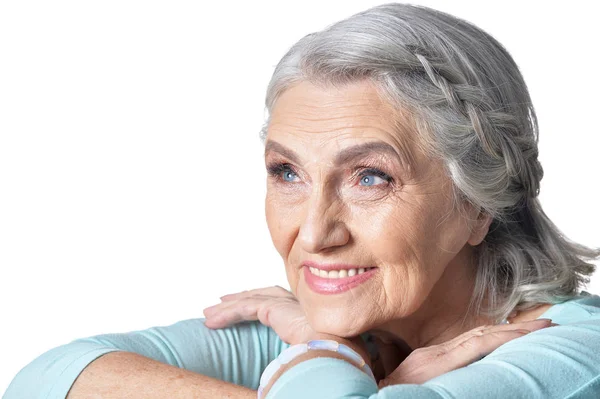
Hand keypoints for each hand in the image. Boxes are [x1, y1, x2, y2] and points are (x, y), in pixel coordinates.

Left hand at [202, 285, 315, 344]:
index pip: (270, 298)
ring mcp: (280, 301)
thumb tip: (287, 354)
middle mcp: (288, 299)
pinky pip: (242, 309)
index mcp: (298, 306)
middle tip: (219, 302)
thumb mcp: (305, 341)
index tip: (237, 301)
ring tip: (208, 314)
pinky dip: (225, 315)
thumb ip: (294, 340)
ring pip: (246, 302)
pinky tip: (212, 322)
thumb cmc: (322, 346)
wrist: (329, 343)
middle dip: (236, 299)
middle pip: (255, 295)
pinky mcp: (271, 307)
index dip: (252, 298)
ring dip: (224, 309)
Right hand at [377, 318, 555, 388]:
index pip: (472, 341)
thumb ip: (409, 366)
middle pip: (482, 335)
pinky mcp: (437, 363)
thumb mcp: (401, 379)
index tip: (523, 329)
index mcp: (430, 357)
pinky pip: (473, 346)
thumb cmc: (382, 393)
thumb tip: (411, 357)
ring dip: (513, 331)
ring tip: (541, 326)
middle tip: (545, 323)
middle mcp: (436, 353)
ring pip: (482, 337)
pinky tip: (513, 334)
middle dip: (515, 330)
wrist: (365, 395)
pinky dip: (496, 338)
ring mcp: (438, 358)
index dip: (498, 332)